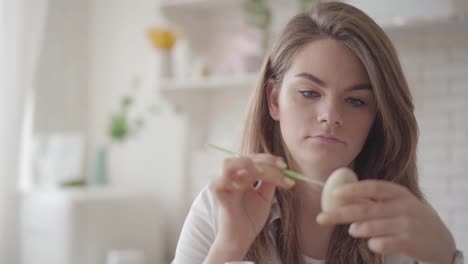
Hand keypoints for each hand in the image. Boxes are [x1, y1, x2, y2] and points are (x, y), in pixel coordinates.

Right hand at [210, 154, 295, 255]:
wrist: (241, 240)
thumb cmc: (250, 219)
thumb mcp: (264, 197)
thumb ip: (269, 182)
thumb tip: (281, 168)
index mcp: (241, 176)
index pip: (253, 159)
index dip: (268, 159)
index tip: (284, 165)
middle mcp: (230, 178)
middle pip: (244, 158)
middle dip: (263, 160)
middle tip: (281, 168)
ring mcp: (223, 187)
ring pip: (228, 164)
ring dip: (247, 165)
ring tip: (263, 173)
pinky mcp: (219, 198)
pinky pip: (219, 183)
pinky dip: (231, 181)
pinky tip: (245, 186)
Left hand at [316, 180, 455, 263]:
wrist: (439, 239)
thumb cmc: (407, 217)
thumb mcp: (395, 203)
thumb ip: (372, 200)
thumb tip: (338, 196)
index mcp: (397, 192)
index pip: (373, 187)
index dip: (353, 190)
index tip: (334, 193)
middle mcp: (403, 206)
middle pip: (365, 209)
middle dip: (340, 214)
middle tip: (321, 219)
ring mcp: (407, 224)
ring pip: (371, 228)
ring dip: (357, 229)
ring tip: (354, 230)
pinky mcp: (409, 242)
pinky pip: (381, 244)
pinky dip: (372, 244)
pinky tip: (374, 242)